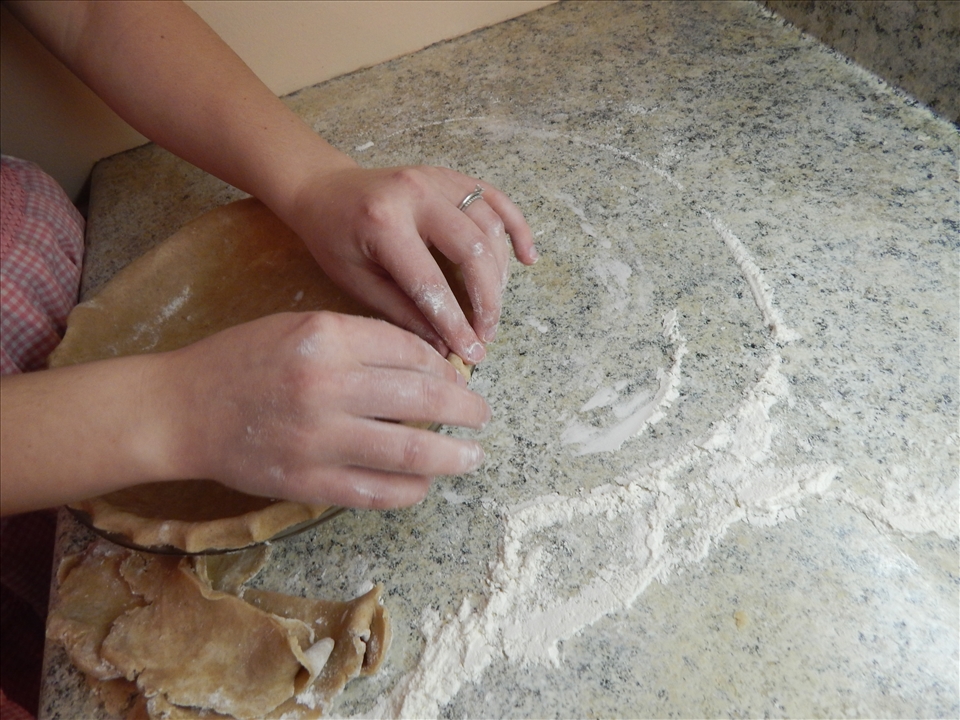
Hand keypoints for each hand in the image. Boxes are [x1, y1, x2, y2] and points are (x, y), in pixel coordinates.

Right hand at [157, 312, 490, 508]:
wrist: (178, 409)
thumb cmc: (240, 360)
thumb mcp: (298, 326)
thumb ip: (358, 340)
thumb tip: (423, 364)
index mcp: (327, 337)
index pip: (411, 351)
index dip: (445, 367)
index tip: (458, 377)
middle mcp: (327, 386)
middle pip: (424, 400)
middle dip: (466, 410)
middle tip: (482, 415)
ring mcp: (318, 439)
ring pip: (409, 453)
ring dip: (453, 456)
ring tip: (472, 456)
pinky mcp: (306, 483)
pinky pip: (375, 493)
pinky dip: (410, 490)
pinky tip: (425, 484)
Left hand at [282, 165, 536, 363]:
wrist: (323, 189)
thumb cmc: (334, 239)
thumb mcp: (356, 281)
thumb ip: (402, 312)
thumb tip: (443, 348)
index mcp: (382, 222)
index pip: (430, 281)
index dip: (455, 322)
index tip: (471, 352)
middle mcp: (415, 193)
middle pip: (473, 249)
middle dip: (487, 300)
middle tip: (487, 334)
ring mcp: (437, 179)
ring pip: (490, 226)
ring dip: (500, 273)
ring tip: (493, 309)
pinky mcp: (452, 176)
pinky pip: (497, 199)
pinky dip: (517, 229)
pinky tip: (527, 259)